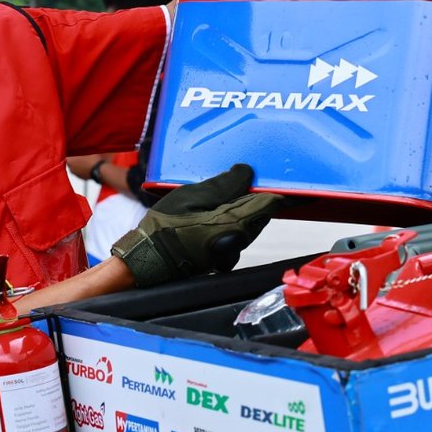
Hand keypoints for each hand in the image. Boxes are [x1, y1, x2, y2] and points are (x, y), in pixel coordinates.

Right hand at [111, 164, 282, 287]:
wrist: (146, 259)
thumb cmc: (164, 228)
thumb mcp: (192, 196)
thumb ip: (224, 185)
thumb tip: (247, 173)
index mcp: (234, 225)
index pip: (268, 204)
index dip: (277, 190)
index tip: (286, 181)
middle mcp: (238, 242)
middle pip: (258, 214)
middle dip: (257, 197)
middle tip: (251, 178)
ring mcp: (230, 252)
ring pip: (247, 224)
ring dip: (243, 208)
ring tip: (228, 192)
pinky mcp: (221, 257)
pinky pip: (235, 234)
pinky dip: (231, 220)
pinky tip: (214, 211)